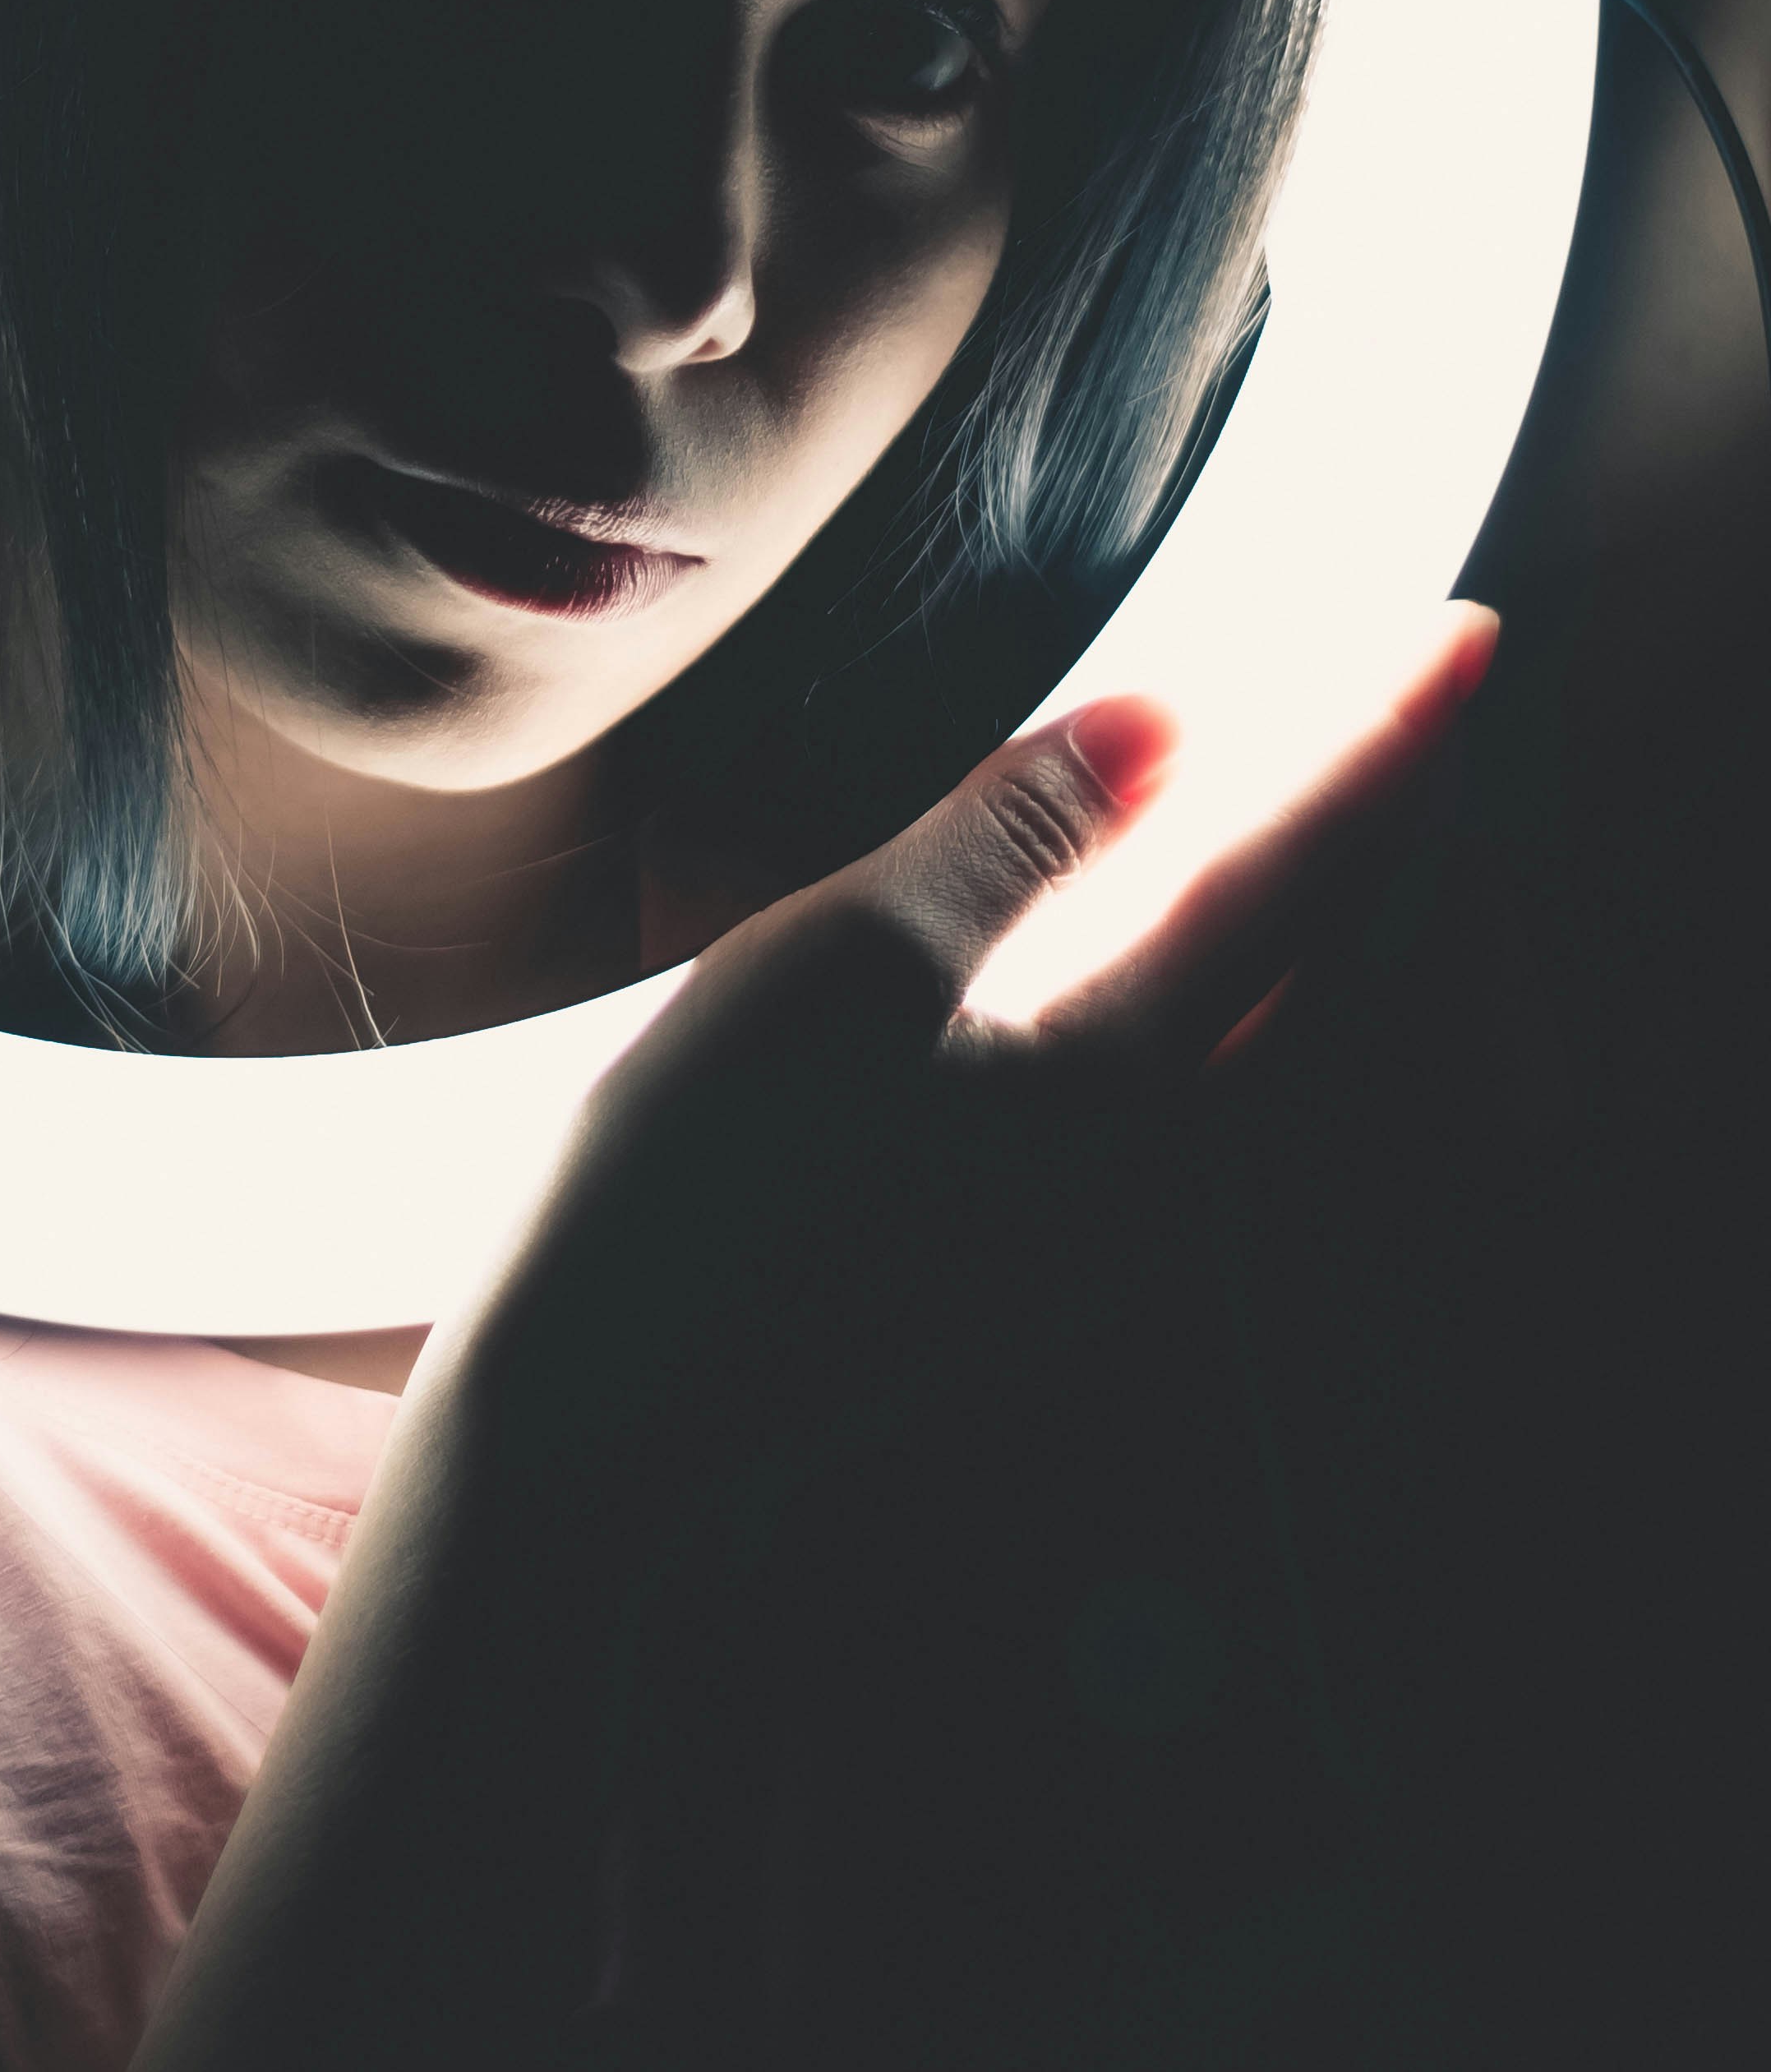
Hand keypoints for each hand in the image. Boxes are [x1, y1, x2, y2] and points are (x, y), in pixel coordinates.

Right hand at [470, 605, 1502, 1494]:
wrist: (612, 1434)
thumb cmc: (703, 1195)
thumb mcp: (842, 966)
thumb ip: (1012, 843)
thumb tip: (1162, 724)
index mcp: (1128, 1071)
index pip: (1309, 866)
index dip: (1386, 736)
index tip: (1460, 637)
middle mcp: (1154, 1164)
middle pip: (1331, 967)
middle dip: (1383, 832)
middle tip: (1408, 713)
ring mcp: (1098, 1231)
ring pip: (1266, 1039)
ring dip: (1299, 916)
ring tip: (1291, 810)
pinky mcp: (1027, 1267)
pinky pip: (1182, 1097)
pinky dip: (1211, 996)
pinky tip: (1142, 957)